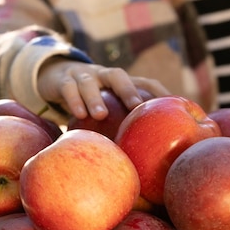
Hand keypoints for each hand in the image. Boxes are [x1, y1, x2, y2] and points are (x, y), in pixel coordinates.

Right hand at [37, 58, 169, 119]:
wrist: (58, 75)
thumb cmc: (92, 98)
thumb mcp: (109, 105)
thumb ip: (125, 123)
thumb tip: (149, 154)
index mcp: (121, 82)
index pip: (144, 82)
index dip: (157, 91)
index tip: (171, 104)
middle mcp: (103, 75)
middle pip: (117, 75)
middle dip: (126, 89)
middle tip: (135, 106)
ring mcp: (83, 75)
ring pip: (89, 82)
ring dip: (95, 97)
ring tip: (100, 114)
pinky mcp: (63, 81)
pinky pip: (68, 87)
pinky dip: (73, 99)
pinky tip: (79, 114)